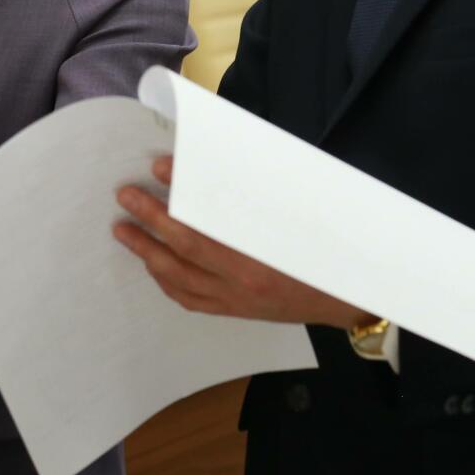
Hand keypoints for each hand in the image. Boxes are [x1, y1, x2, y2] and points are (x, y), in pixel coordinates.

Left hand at [113, 156, 371, 327]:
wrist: (350, 300)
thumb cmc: (326, 250)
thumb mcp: (298, 215)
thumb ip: (258, 194)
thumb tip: (222, 164)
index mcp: (257, 256)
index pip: (202, 224)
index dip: (176, 196)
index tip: (159, 168)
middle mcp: (240, 282)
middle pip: (179, 250)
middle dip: (148, 221)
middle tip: (124, 196)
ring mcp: (234, 300)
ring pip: (176, 278)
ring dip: (146, 252)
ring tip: (124, 230)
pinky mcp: (234, 311)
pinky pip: (189, 298)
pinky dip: (165, 280)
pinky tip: (152, 264)